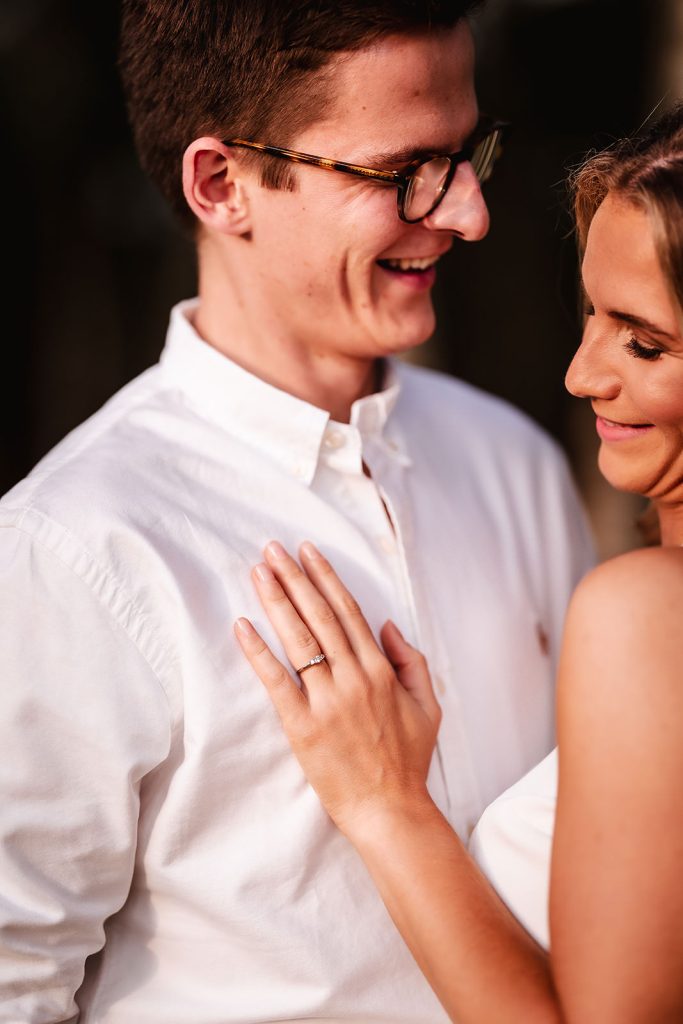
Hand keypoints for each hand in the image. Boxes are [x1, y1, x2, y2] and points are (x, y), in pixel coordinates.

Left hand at [234, 541, 441, 838]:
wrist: (389, 810)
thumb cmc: (408, 760)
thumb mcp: (428, 705)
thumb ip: (411, 661)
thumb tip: (387, 625)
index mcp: (381, 669)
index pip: (348, 611)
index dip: (325, 577)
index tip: (307, 552)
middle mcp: (354, 677)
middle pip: (318, 615)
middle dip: (294, 577)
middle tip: (272, 548)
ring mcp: (327, 701)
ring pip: (298, 639)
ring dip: (276, 601)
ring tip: (258, 571)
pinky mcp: (302, 726)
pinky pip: (276, 681)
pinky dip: (258, 651)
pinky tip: (242, 626)